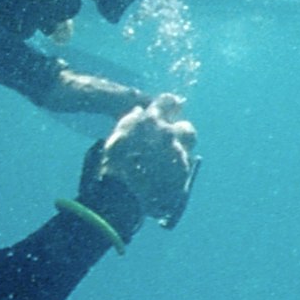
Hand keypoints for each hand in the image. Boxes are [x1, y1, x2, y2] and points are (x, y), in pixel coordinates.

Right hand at [97, 94, 196, 230]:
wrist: (122, 197)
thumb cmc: (113, 165)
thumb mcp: (117, 137)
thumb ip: (132, 121)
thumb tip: (140, 112)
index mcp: (151, 121)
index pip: (168, 102)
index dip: (170, 104)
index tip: (172, 107)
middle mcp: (169, 134)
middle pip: (185, 128)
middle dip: (179, 133)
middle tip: (169, 141)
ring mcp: (179, 154)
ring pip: (186, 148)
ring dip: (178, 152)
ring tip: (164, 163)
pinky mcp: (184, 173)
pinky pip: (186, 166)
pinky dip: (177, 170)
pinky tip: (165, 178)